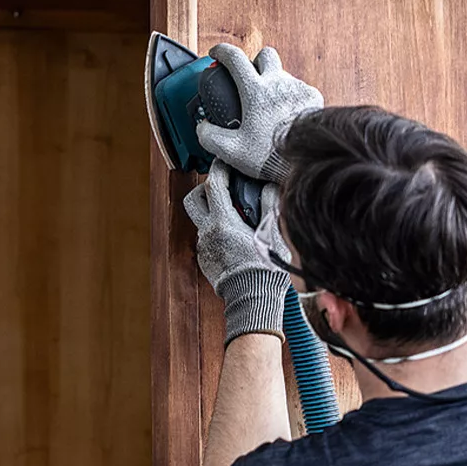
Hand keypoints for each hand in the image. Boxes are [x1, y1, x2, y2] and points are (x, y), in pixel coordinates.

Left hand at [184, 160, 289, 344]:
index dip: (219, 169)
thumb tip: (268, 185)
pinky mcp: (205, 259)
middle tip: (223, 188)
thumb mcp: (272, 233)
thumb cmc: (265, 270)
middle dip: (206, 188)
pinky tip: (235, 236)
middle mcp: (207, 232)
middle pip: (193, 198)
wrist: (252, 301)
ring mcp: (203, 247)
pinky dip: (217, 231)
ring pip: (200, 220)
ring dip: (213, 211)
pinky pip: (206, 238)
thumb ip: (269, 205)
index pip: (213, 185)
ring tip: (235, 214)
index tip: (226, 163)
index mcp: (223, 223)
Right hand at [196, 44, 322, 183]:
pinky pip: (299, 88)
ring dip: (273, 82)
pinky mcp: (313, 97)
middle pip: (265, 55)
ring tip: (268, 105)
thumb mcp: (231, 150)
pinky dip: (290, 96)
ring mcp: (297, 88)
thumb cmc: (271, 157)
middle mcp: (277, 83)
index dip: (222, 52)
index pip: (234, 58)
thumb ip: (209, 136)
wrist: (306, 162)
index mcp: (255, 91)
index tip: (216, 53)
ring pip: (283, 73)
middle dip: (255, 61)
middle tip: (249, 77)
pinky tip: (286, 114)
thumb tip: (203, 127)